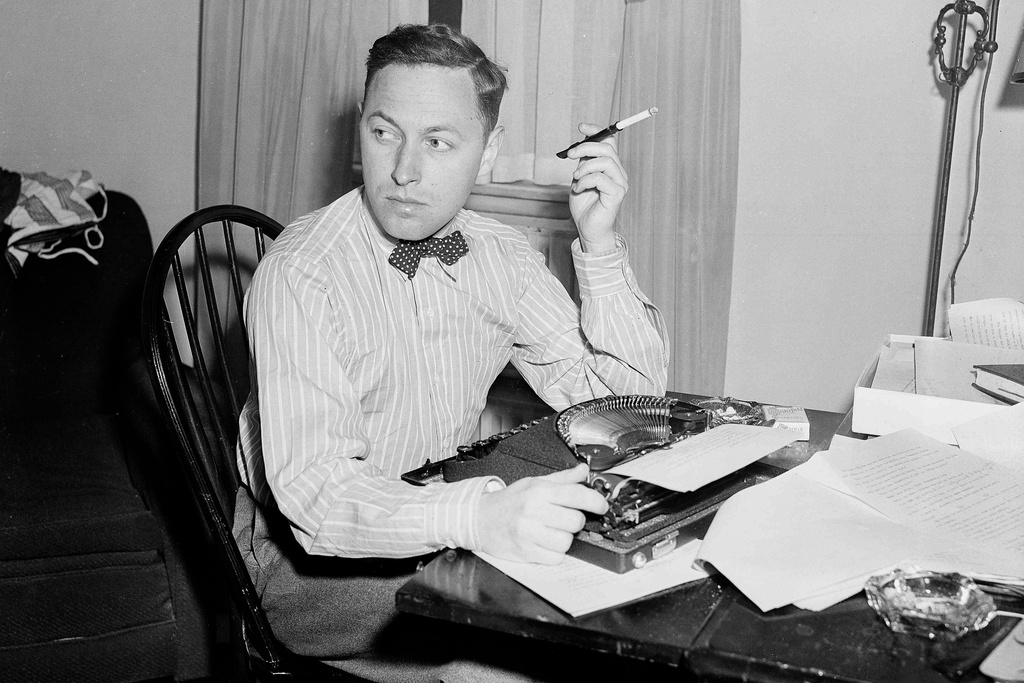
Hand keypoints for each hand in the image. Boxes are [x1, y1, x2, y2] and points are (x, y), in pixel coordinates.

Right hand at [476, 464, 608, 563]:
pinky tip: (544, 543)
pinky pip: (555, 558)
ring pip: (567, 541)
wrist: (479, 518)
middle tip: (564, 518)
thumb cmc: (509, 502)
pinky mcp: (525, 552)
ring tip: (551, 531)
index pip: (577, 494)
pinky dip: (554, 553)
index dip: (596, 501)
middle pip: (576, 521)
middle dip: (574, 521)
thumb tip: (583, 470)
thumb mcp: (533, 483)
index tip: (602, 506)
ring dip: (564, 539)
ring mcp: (528, 532)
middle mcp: (534, 510)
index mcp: (539, 491)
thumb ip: (562, 479)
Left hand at [566, 122, 628, 253]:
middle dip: (586, 147)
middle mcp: (619, 173)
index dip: (597, 131)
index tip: (581, 127)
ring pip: (606, 161)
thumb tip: (579, 146)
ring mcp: (620, 183)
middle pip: (608, 148)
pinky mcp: (617, 194)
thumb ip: (583, 163)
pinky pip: (600, 178)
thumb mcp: (579, 178)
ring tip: (575, 179)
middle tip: (570, 155)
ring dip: (585, 167)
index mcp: (611, 167)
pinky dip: (585, 181)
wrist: (587, 229)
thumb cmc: (584, 206)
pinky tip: (578, 189)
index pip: (609, 142)